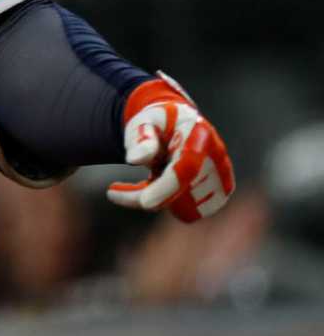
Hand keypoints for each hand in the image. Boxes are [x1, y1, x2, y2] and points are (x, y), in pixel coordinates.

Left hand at [106, 75, 234, 222]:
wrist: (177, 125)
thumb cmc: (157, 122)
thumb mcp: (143, 121)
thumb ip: (140, 137)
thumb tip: (135, 159)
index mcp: (199, 133)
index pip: (186, 167)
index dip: (167, 188)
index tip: (144, 203)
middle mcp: (216, 158)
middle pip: (182, 192)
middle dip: (145, 194)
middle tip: (113, 189)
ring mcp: (221, 178)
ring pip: (183, 209)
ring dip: (156, 198)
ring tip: (145, 177)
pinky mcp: (219, 194)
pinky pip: (188, 214)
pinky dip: (164, 206)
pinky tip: (150, 189)